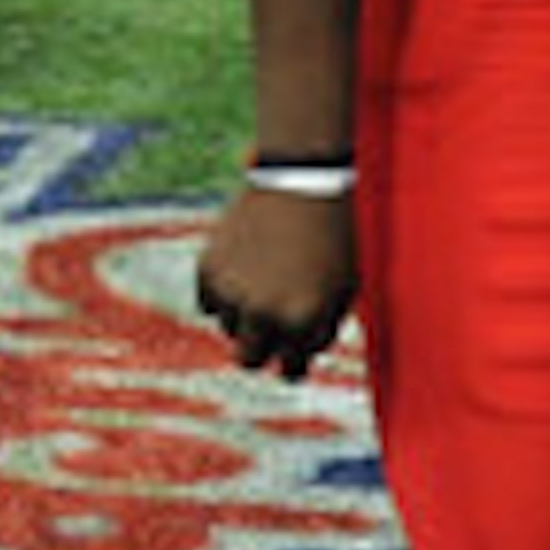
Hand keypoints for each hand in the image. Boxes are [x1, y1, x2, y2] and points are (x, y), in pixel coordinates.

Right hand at [194, 186, 356, 380]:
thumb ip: (318, 331)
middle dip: (262, 350)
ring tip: (265, 280)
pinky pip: (208, 302)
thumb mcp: (342, 291)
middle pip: (249, 361)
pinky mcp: (208, 268)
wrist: (303, 180)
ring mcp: (232, 291)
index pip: (291, 370)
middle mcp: (263, 313)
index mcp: (302, 322)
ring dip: (244, 315)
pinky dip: (223, 292)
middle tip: (269, 330)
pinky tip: (245, 269)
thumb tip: (291, 364)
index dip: (295, 362)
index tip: (293, 354)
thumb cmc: (332, 237)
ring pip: (229, 328)